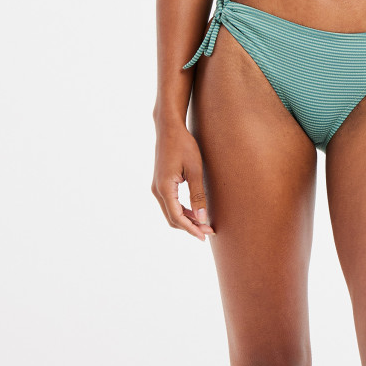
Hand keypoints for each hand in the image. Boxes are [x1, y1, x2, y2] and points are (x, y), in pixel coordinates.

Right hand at [151, 121, 214, 240]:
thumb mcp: (195, 170)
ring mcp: (157, 187)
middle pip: (172, 218)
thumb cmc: (184, 145)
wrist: (169, 128)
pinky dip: (182, 211)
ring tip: (204, 224)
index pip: (177, 217)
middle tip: (208, 231)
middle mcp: (157, 190)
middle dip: (190, 227)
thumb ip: (198, 195)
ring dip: (186, 220)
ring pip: (170, 212)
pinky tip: (195, 212)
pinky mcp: (160, 184)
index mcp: (165, 188)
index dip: (191, 229)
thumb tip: (202, 218)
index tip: (205, 236)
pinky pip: (170, 204)